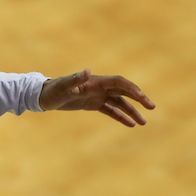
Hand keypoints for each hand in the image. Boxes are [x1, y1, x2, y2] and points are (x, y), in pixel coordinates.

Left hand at [39, 70, 154, 126]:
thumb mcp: (63, 86)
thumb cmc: (52, 90)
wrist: (44, 96)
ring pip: (120, 103)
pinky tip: (130, 125)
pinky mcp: (93, 104)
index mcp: (96, 81)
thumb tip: (87, 71)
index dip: (132, 89)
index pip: (119, 83)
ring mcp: (97, 96)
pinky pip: (110, 110)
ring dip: (132, 111)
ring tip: (143, 123)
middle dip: (139, 99)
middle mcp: (100, 87)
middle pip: (125, 91)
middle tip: (152, 108)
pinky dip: (120, 117)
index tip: (142, 98)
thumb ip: (74, 79)